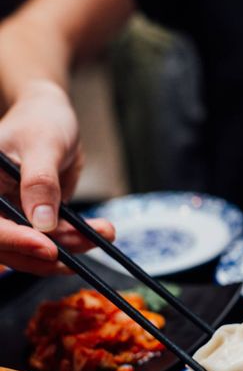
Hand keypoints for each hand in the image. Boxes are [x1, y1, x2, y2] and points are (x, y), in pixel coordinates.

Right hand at [0, 79, 113, 273]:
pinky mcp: (35, 222)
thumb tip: (42, 223)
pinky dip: (77, 240)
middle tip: (84, 244)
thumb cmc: (41, 121)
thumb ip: (40, 183)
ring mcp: (12, 216)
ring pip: (35, 249)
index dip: (16, 241)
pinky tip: (101, 232)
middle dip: (49, 253)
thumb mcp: (43, 145)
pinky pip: (53, 240)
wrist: (52, 118)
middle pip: (10, 247)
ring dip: (71, 246)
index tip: (48, 248)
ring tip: (105, 232)